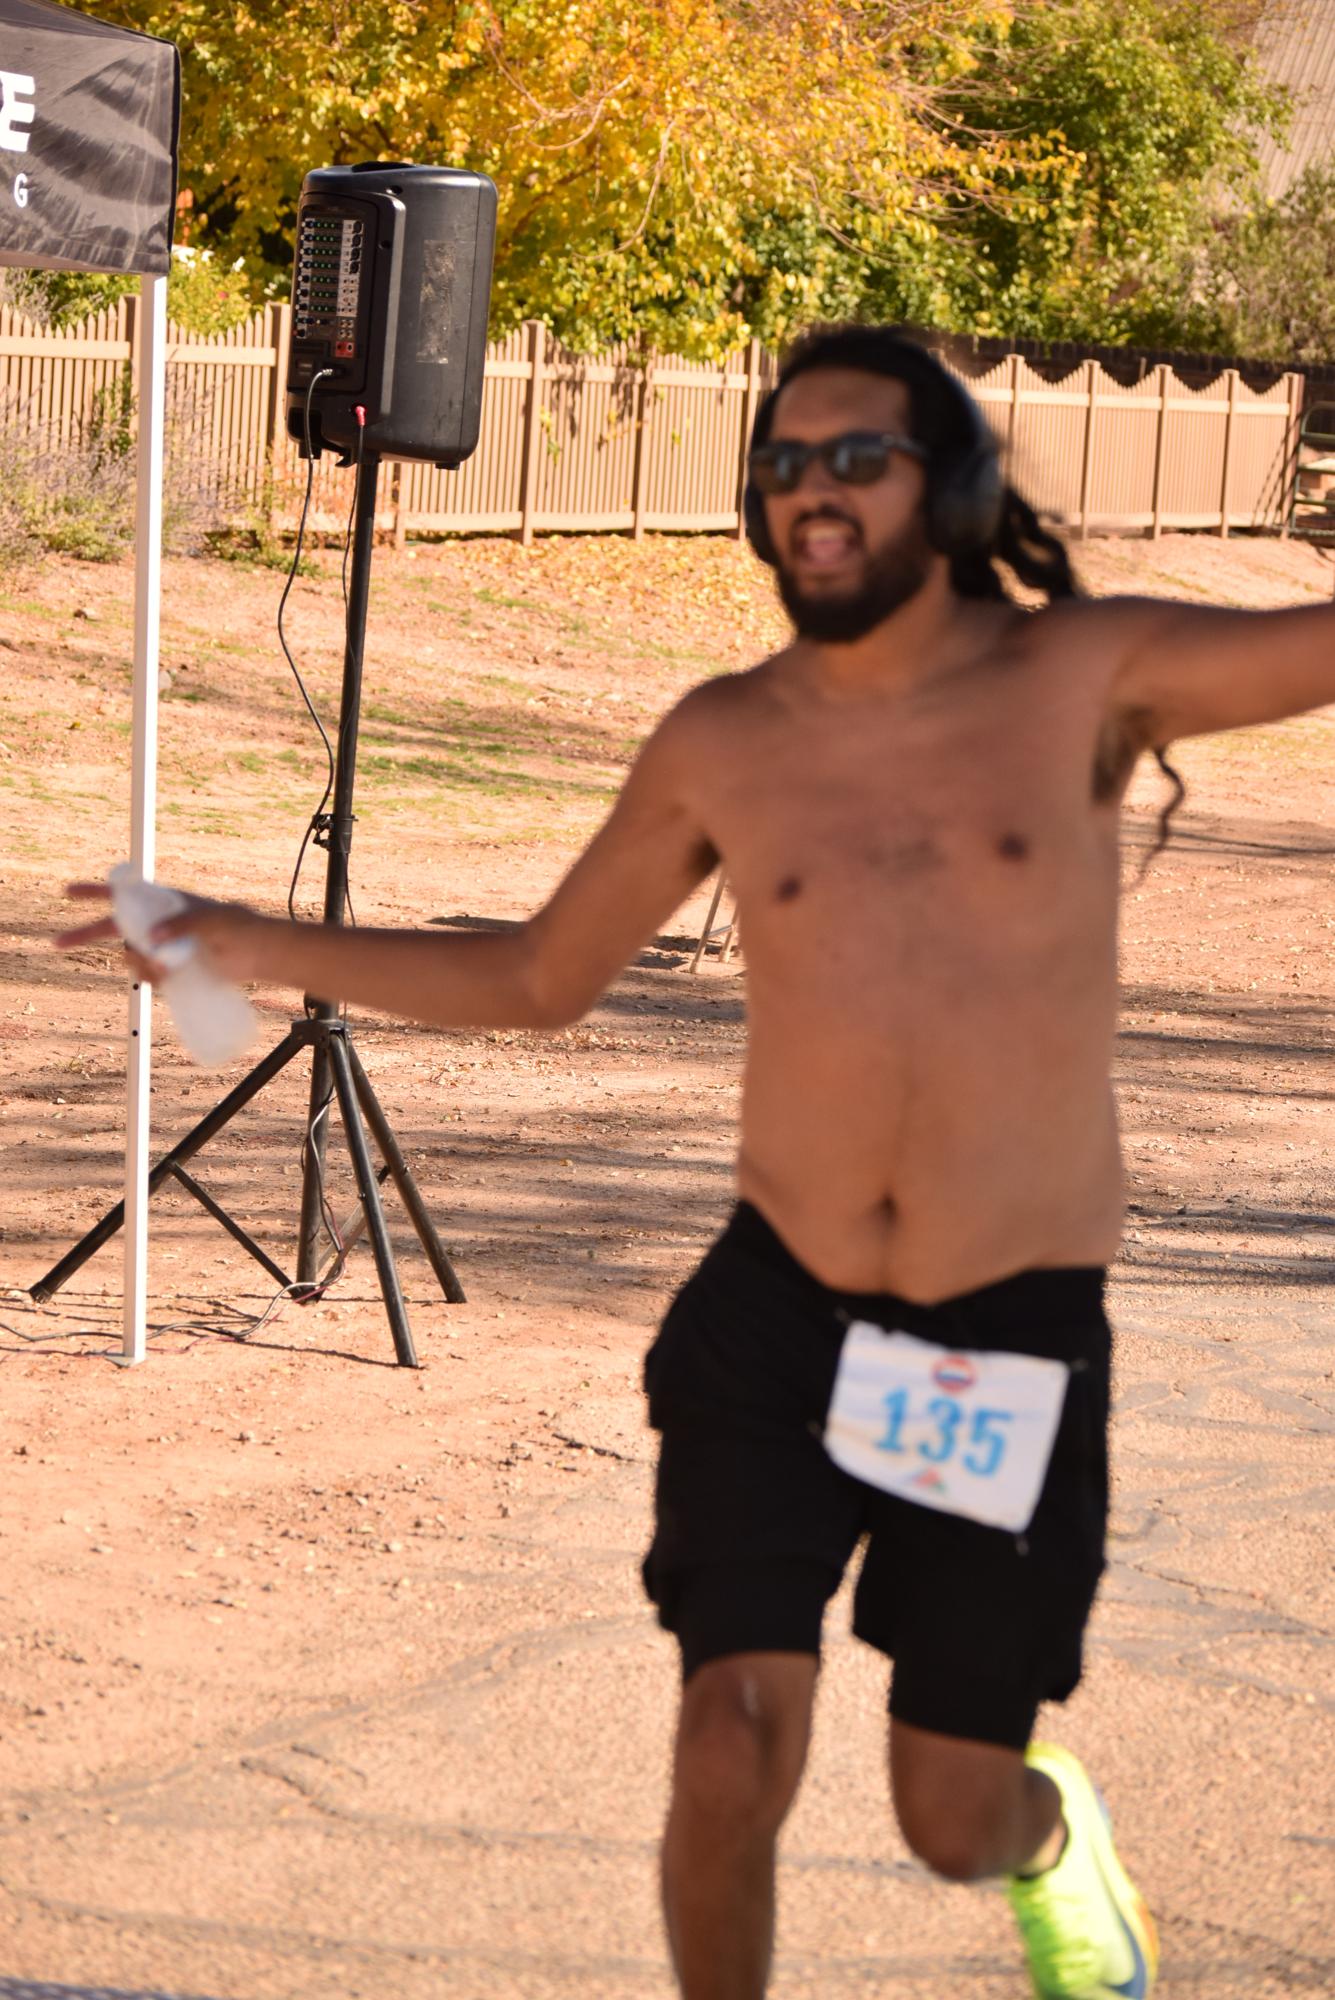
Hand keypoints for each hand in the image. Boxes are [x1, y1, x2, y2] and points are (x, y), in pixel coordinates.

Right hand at [56, 883, 269, 983]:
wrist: (256, 953)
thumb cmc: (238, 927)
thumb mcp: (212, 920)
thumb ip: (183, 925)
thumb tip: (152, 939)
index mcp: (165, 902)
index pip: (125, 894)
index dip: (95, 893)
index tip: (68, 893)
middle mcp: (159, 924)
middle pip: (114, 928)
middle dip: (85, 935)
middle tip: (56, 943)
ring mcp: (163, 947)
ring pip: (131, 956)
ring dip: (137, 963)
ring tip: (166, 964)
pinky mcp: (172, 969)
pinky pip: (147, 975)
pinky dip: (149, 978)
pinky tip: (166, 976)